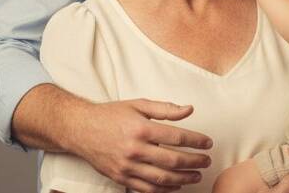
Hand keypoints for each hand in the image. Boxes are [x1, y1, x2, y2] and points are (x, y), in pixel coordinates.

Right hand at [69, 99, 212, 191]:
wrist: (81, 129)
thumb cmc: (111, 115)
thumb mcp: (139, 104)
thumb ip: (166, 109)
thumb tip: (189, 109)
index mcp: (141, 129)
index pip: (177, 137)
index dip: (196, 141)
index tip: (208, 143)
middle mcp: (135, 150)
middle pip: (173, 160)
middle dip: (194, 161)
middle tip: (207, 161)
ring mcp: (127, 166)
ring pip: (162, 178)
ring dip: (184, 178)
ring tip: (196, 175)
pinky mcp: (120, 178)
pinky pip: (146, 189)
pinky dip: (164, 190)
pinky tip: (176, 186)